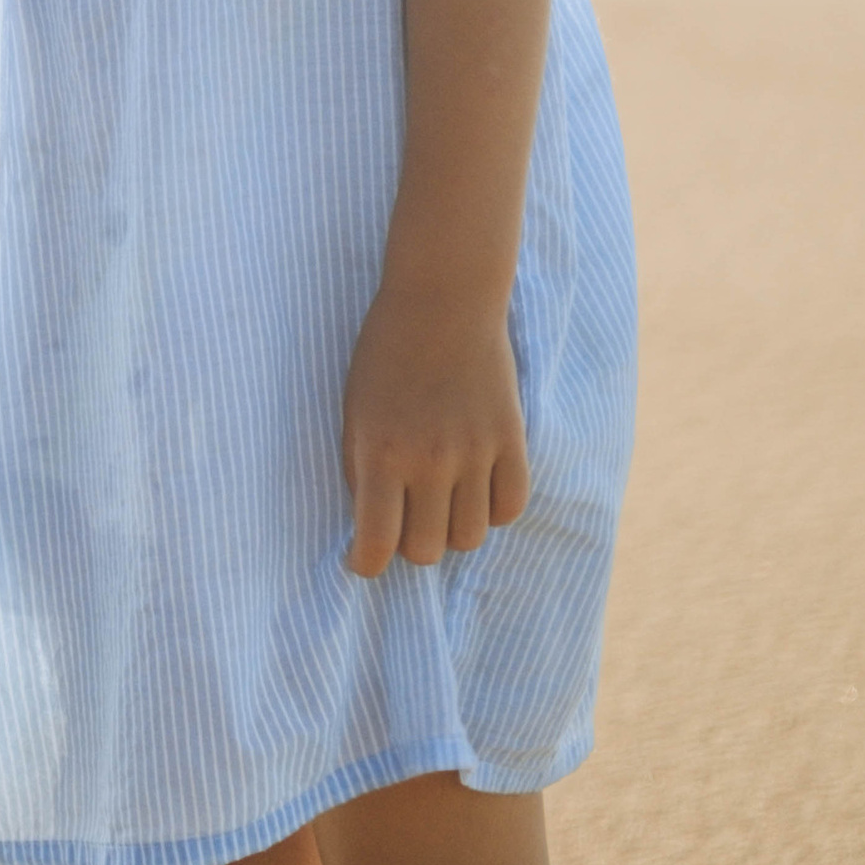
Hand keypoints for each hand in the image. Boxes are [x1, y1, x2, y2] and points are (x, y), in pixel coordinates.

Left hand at [340, 282, 528, 576]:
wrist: (443, 300)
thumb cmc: (386, 354)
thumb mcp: (355, 412)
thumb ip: (362, 470)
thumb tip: (373, 527)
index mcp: (379, 453)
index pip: (376, 546)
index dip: (365, 565)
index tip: (362, 558)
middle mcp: (429, 460)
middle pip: (426, 551)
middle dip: (408, 545)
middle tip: (403, 520)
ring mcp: (474, 451)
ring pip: (470, 538)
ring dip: (451, 530)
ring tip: (439, 503)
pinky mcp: (510, 439)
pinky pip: (510, 507)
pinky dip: (492, 510)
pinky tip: (475, 490)